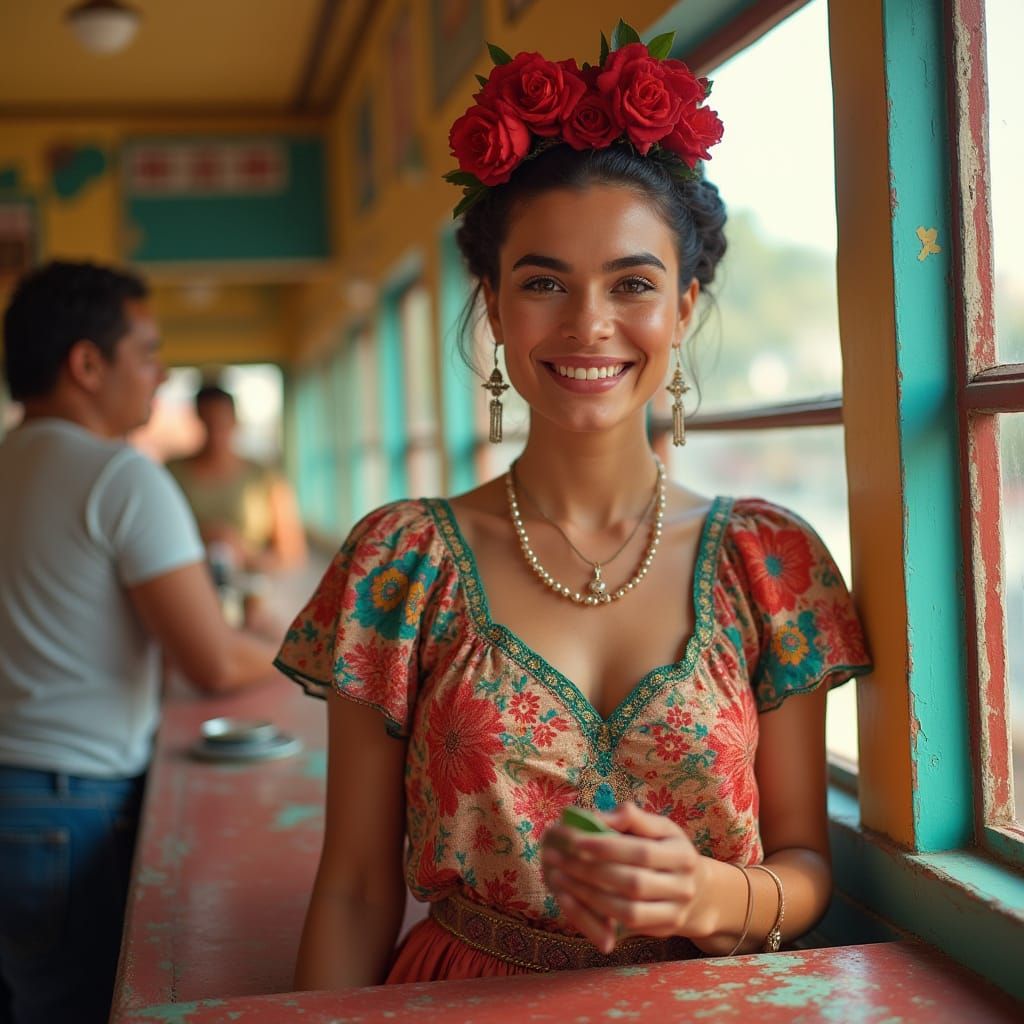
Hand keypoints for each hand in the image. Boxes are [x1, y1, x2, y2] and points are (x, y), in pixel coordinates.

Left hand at [541, 802, 715, 953]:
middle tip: (557, 858)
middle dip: (591, 871)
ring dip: (588, 895)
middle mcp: (683, 888)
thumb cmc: (668, 850)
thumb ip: (632, 819)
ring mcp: (674, 914)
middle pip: (633, 883)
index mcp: (683, 855)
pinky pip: (624, 927)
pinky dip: (596, 913)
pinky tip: (572, 897)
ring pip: (627, 910)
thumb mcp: (660, 827)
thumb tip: (599, 817)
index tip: (575, 840)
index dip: (607, 847)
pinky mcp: (661, 932)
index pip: (641, 852)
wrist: (700, 892)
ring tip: (559, 876)